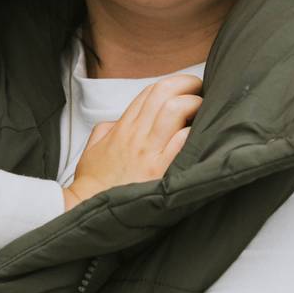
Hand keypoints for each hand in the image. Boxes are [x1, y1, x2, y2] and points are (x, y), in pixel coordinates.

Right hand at [64, 72, 202, 206]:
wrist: (90, 209)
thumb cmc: (94, 182)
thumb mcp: (94, 148)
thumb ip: (108, 129)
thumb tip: (120, 121)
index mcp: (123, 127)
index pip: (150, 91)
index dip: (172, 82)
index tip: (186, 86)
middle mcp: (137, 134)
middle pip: (164, 93)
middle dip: (187, 84)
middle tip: (200, 89)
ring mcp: (149, 152)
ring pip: (174, 110)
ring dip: (193, 104)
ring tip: (203, 111)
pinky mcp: (159, 171)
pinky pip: (181, 142)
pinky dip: (194, 133)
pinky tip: (200, 135)